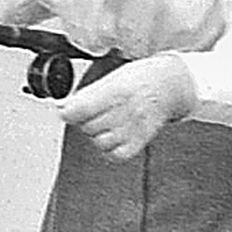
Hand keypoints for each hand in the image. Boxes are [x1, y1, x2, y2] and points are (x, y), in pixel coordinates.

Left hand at [58, 57, 191, 160]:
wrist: (168, 86)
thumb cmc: (138, 79)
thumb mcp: (111, 78)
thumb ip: (86, 94)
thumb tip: (63, 106)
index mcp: (116, 92)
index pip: (81, 109)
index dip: (68, 112)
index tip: (65, 110)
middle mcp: (126, 111)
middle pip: (88, 126)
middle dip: (83, 120)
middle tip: (90, 112)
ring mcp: (135, 128)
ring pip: (100, 142)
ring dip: (96, 134)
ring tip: (103, 122)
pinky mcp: (141, 141)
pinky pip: (116, 153)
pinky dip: (109, 147)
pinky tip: (111, 135)